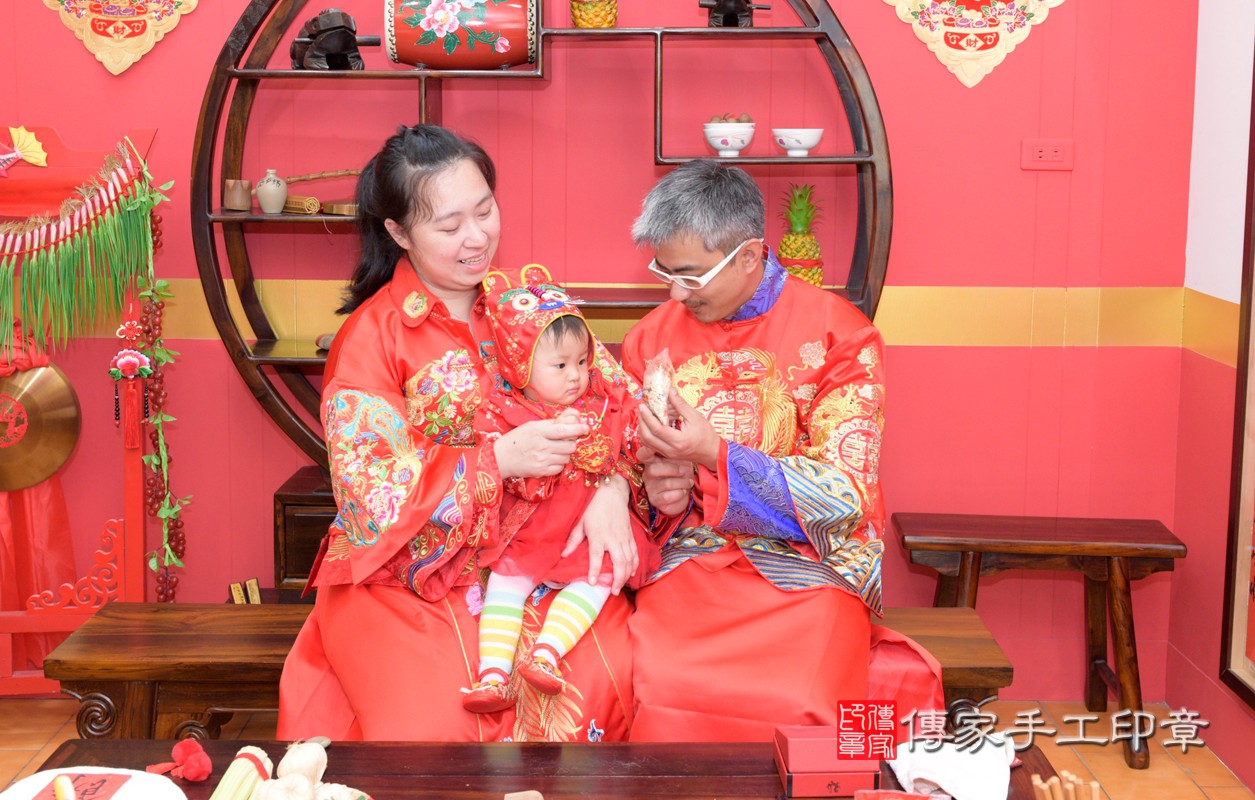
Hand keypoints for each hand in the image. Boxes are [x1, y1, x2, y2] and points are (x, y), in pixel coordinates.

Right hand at [494, 416, 588, 478]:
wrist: (501, 458)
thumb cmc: (516, 439)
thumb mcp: (530, 426)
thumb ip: (549, 424)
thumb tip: (569, 421)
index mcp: (538, 431)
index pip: (563, 430)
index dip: (577, 429)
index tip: (586, 427)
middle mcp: (542, 446)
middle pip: (569, 446)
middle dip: (572, 443)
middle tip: (567, 441)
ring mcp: (542, 460)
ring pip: (566, 457)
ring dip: (565, 453)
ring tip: (556, 450)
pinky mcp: (541, 471)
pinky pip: (560, 468)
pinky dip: (559, 463)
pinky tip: (552, 459)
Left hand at [562, 475, 637, 593]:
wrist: (611, 492)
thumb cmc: (593, 507)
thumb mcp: (580, 522)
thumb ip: (573, 539)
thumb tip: (564, 555)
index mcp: (598, 535)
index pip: (596, 557)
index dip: (595, 570)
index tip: (594, 583)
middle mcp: (613, 539)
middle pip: (619, 563)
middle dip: (617, 579)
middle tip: (613, 592)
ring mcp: (624, 538)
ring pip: (629, 561)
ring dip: (626, 576)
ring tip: (620, 587)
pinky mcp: (630, 536)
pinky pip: (635, 554)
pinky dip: (634, 565)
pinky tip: (631, 574)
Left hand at [637, 388, 720, 471]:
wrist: (712, 452)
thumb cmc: (706, 434)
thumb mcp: (695, 416)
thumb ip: (681, 404)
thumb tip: (670, 391)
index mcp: (678, 441)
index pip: (656, 429)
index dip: (647, 417)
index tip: (642, 406)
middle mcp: (670, 450)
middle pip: (647, 437)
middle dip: (642, 422)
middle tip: (642, 409)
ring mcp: (668, 454)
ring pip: (647, 443)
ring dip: (643, 429)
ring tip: (645, 415)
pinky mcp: (667, 454)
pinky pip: (652, 446)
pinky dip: (648, 435)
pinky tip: (651, 425)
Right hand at [638, 448, 693, 516]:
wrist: (684, 493)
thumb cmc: (681, 473)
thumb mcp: (681, 460)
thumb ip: (676, 454)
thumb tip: (678, 447)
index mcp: (652, 461)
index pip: (642, 454)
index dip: (646, 451)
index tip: (653, 448)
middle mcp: (647, 473)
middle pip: (653, 470)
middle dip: (673, 470)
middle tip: (685, 472)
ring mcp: (650, 487)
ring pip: (666, 483)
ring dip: (682, 483)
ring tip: (689, 482)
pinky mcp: (655, 500)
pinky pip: (668, 496)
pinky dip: (680, 493)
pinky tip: (683, 491)